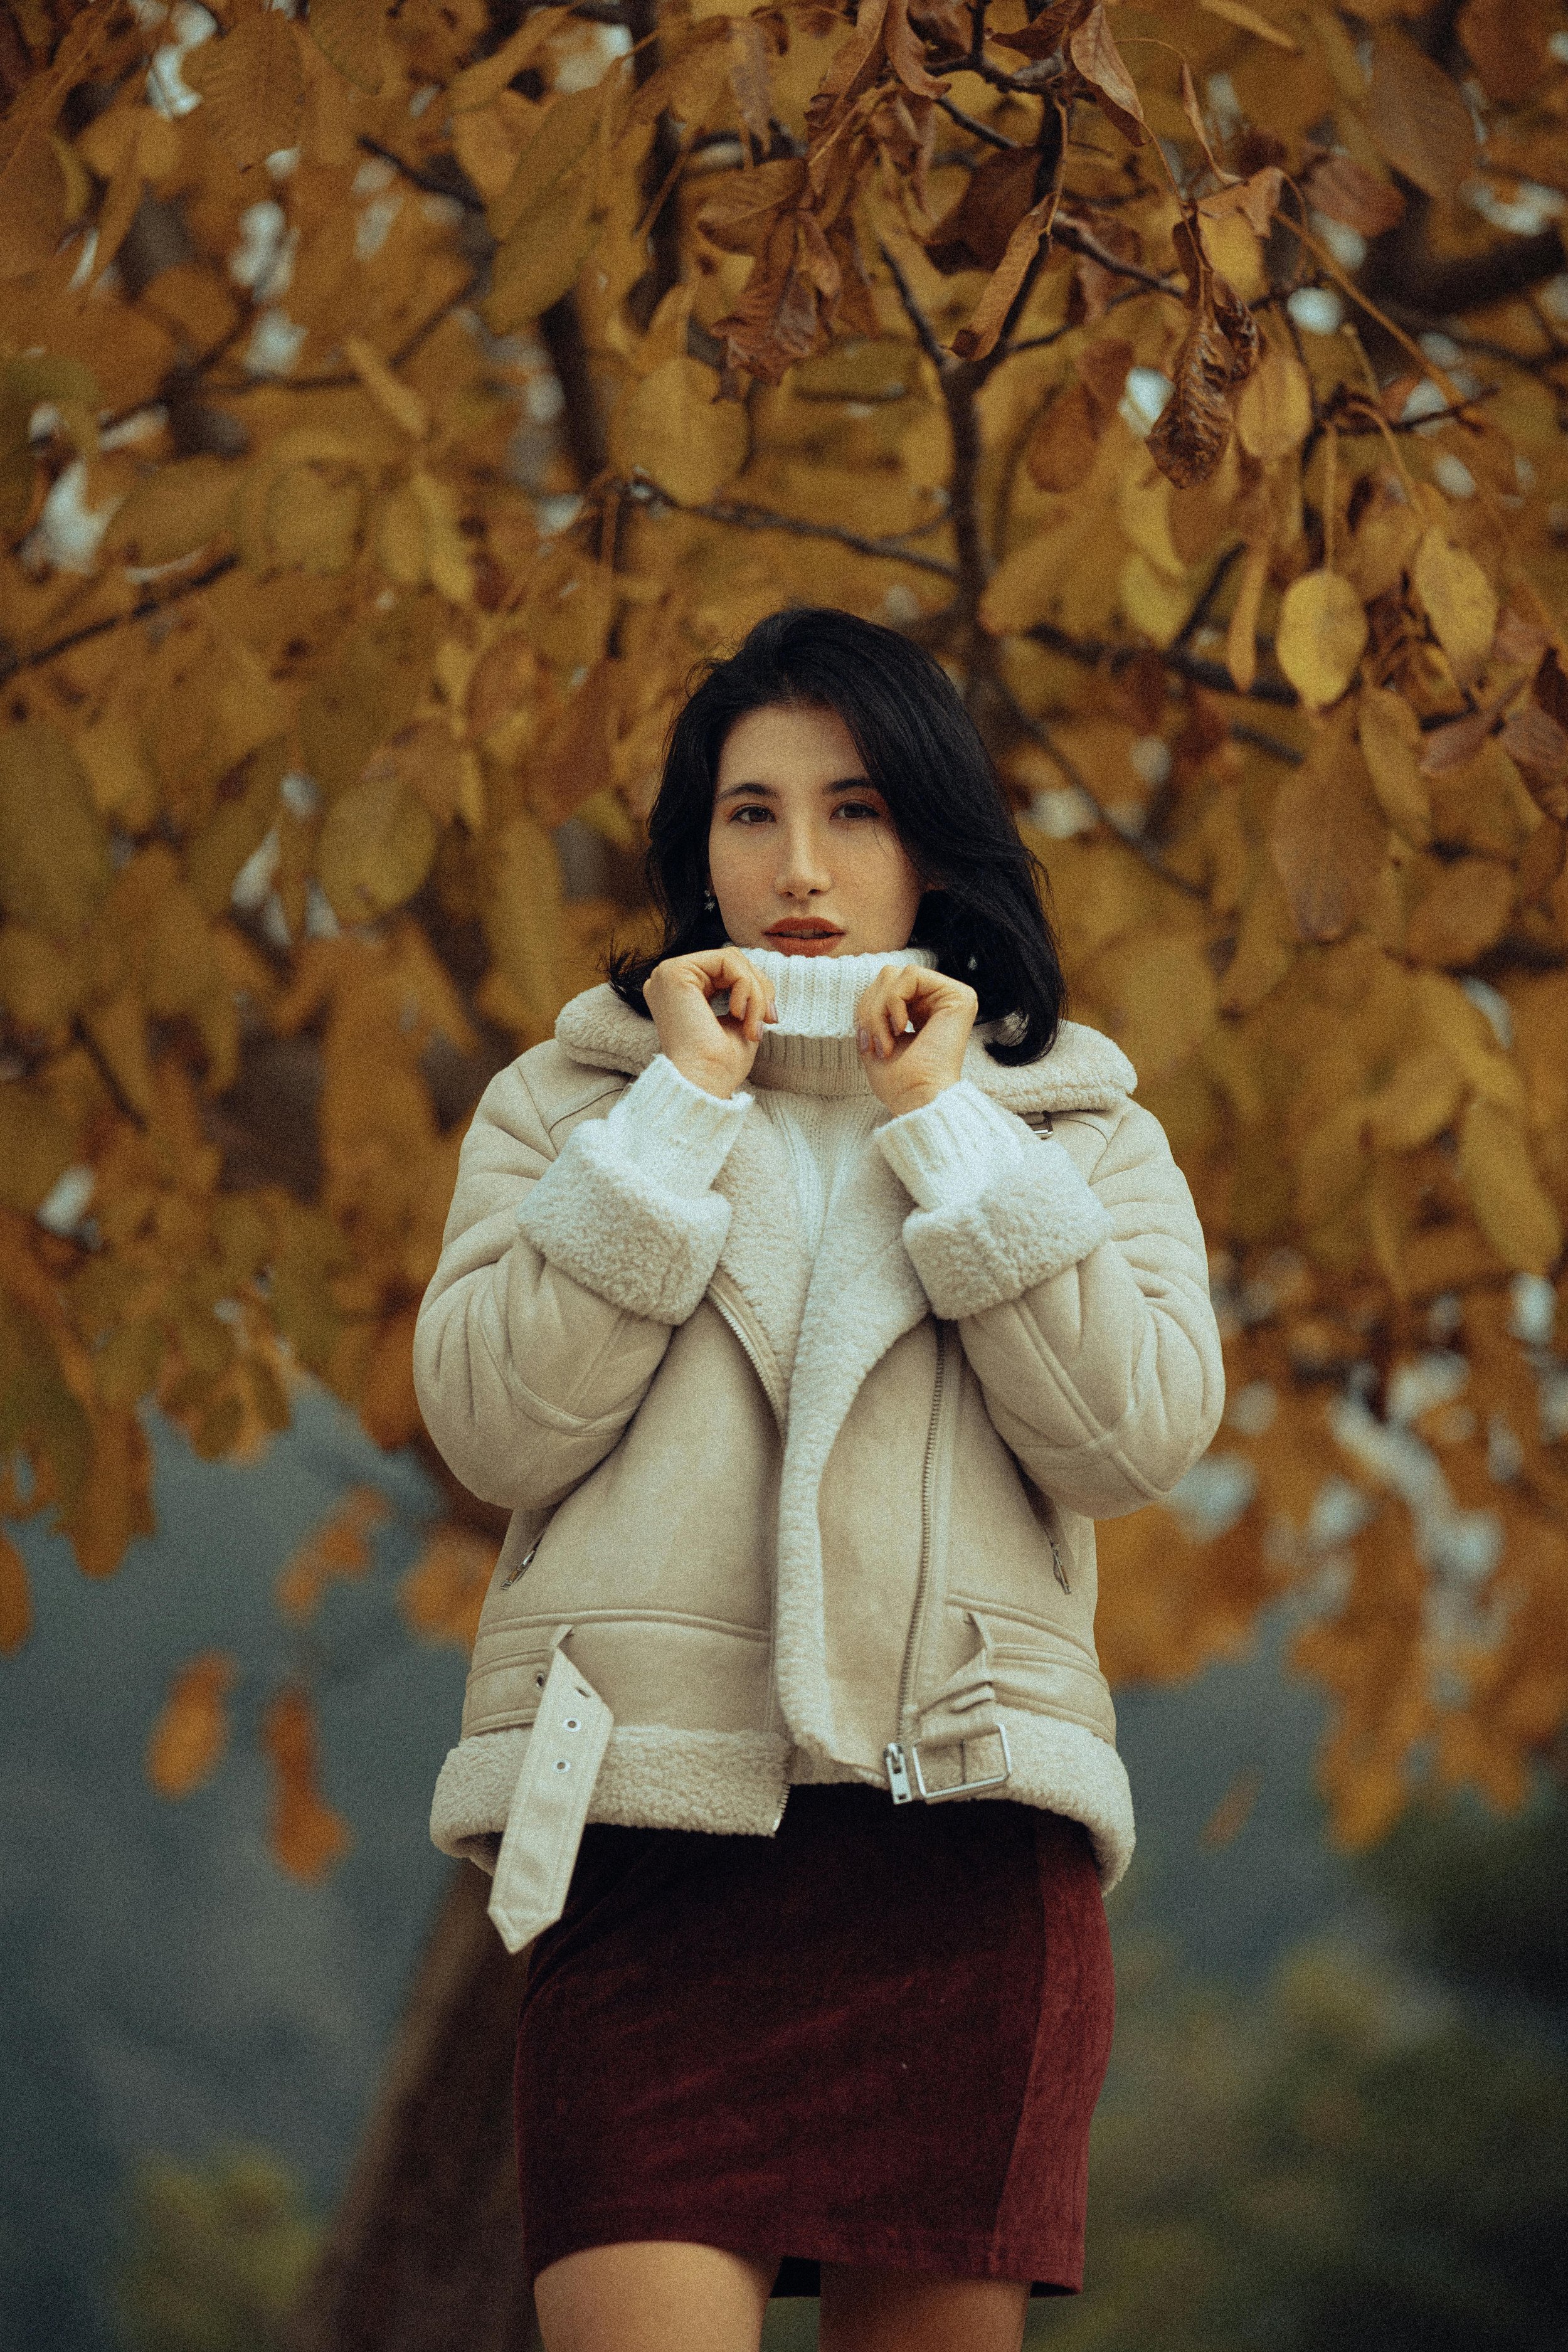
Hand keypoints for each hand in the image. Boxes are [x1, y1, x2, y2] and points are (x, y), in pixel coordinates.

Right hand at [643, 947, 776, 1098]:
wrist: (704, 1083)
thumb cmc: (719, 1065)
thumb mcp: (738, 1021)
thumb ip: (744, 995)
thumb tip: (762, 980)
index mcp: (680, 992)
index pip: (726, 971)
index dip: (756, 990)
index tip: (770, 1020)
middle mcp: (668, 981)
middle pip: (731, 962)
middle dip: (760, 990)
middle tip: (768, 1020)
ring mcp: (667, 974)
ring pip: (732, 960)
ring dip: (755, 993)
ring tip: (753, 1023)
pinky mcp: (674, 972)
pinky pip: (728, 961)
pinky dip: (746, 987)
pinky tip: (737, 1014)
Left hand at [856, 965, 978, 1116]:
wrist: (916, 1098)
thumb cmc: (898, 1081)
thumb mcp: (875, 1036)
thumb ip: (874, 1007)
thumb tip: (868, 989)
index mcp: (922, 1011)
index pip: (884, 987)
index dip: (866, 1009)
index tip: (868, 1043)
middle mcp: (939, 1001)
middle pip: (887, 976)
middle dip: (870, 1009)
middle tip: (877, 1043)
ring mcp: (951, 997)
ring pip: (895, 974)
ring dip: (879, 1009)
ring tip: (887, 1040)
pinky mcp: (959, 996)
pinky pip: (911, 975)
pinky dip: (893, 1001)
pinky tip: (901, 1029)